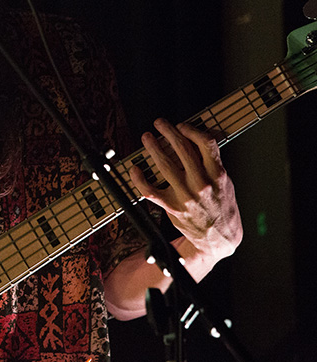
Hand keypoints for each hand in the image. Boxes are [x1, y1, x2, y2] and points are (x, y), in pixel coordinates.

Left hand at [129, 118, 242, 264]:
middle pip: (182, 150)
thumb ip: (213, 163)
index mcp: (218, 174)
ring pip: (165, 165)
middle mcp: (201, 184)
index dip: (191, 130)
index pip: (205, 143)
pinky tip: (135, 168)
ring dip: (153, 148)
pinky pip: (150, 190)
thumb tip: (198, 140)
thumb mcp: (226, 182)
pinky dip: (139, 179)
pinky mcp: (172, 207)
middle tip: (159, 123)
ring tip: (147, 137)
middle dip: (169, 132)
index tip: (181, 125)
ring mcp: (185, 196)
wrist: (220, 238)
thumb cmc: (222, 207)